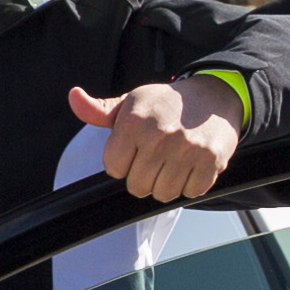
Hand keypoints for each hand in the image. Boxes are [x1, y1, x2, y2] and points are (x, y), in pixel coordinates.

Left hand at [70, 75, 243, 202]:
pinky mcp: (211, 160)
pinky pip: (190, 193)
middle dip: (143, 176)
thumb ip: (98, 110)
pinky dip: (189, 185)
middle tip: (155, 158)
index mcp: (134, 122)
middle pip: (137, 186)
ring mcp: (187, 149)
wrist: (215, 96)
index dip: (122, 162)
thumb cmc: (165, 104)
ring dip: (165, 184)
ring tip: (172, 163)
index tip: (134, 149)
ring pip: (162, 194)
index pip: (113, 168)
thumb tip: (74, 97)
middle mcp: (159, 136)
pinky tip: (190, 166)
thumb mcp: (131, 102)